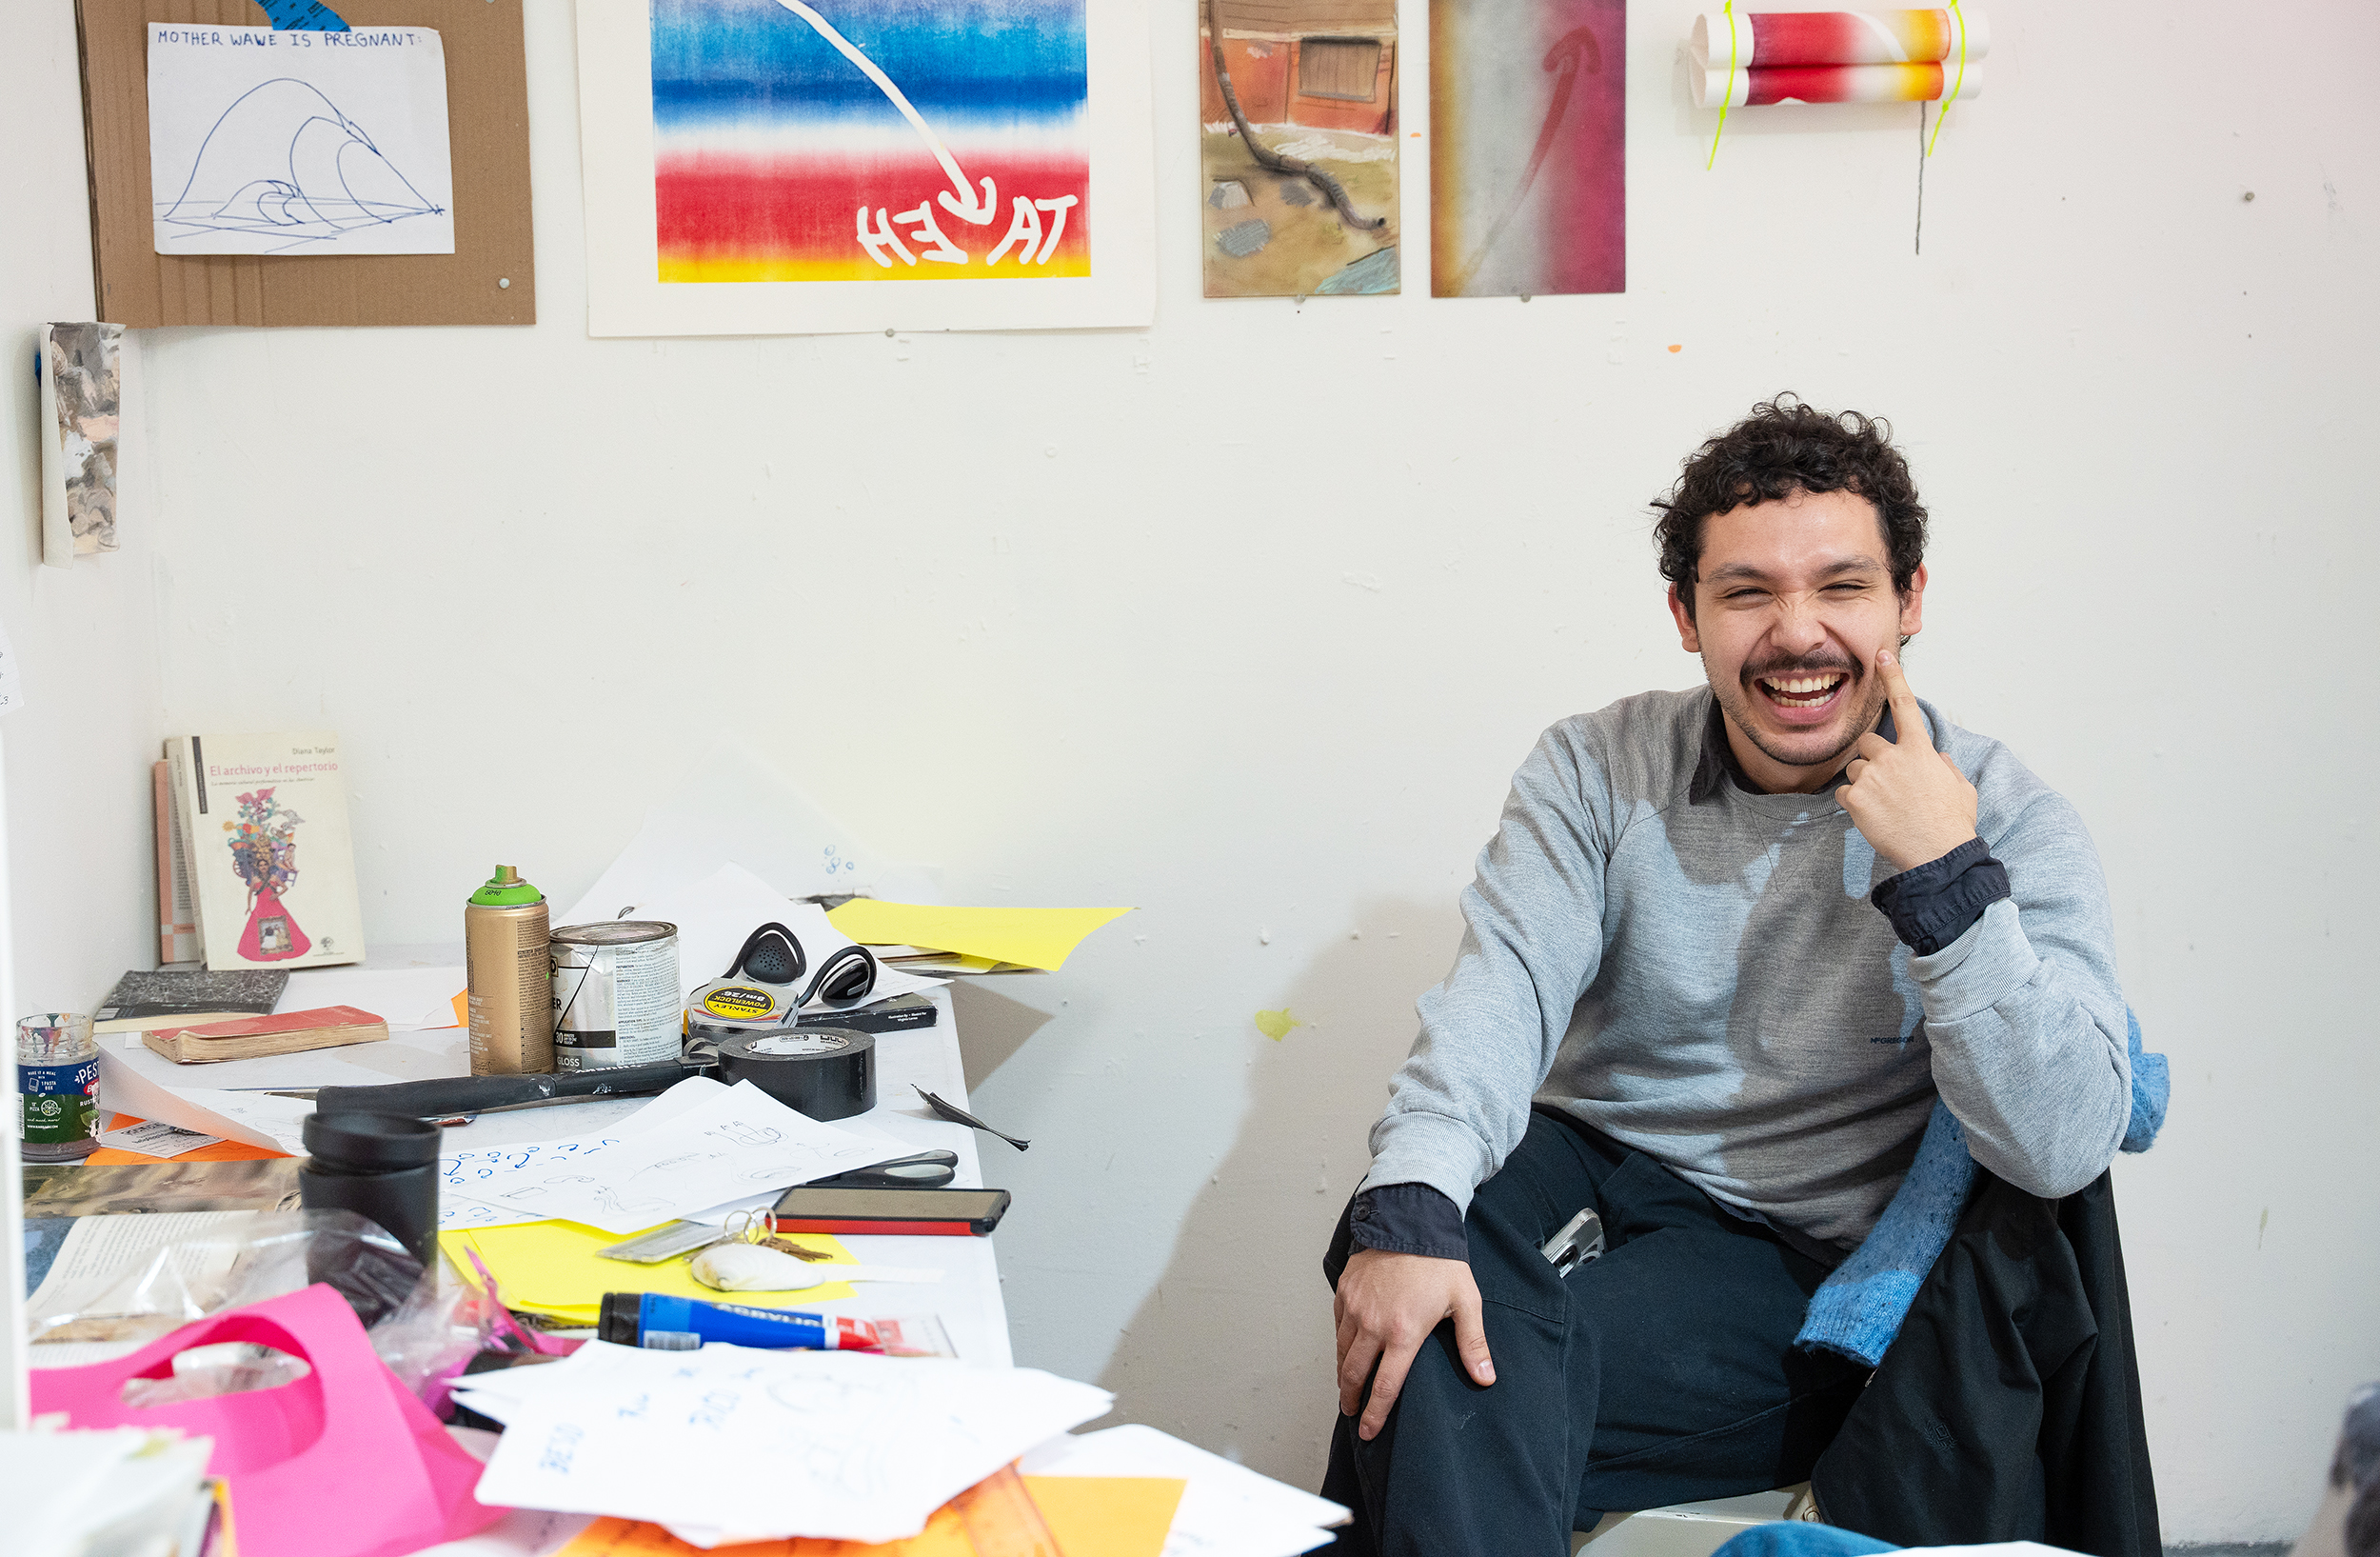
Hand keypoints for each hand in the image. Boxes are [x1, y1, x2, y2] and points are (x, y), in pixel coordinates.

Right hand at [1334, 1247, 1493, 1440]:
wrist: (1410, 1220)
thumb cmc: (1439, 1262)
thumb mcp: (1465, 1302)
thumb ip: (1472, 1343)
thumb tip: (1485, 1378)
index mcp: (1403, 1333)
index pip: (1385, 1386)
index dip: (1375, 1414)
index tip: (1369, 1430)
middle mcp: (1373, 1325)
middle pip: (1355, 1375)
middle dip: (1351, 1400)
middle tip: (1352, 1413)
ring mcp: (1355, 1308)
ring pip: (1342, 1352)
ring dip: (1343, 1374)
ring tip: (1346, 1387)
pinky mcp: (1344, 1292)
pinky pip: (1337, 1326)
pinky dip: (1340, 1343)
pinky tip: (1346, 1349)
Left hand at [1835, 648, 1978, 872]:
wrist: (1936, 854)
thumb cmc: (1952, 822)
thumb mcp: (1960, 787)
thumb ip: (1945, 767)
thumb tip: (1938, 758)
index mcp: (1920, 750)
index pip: (1905, 705)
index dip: (1893, 677)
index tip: (1882, 655)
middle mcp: (1893, 757)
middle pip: (1868, 743)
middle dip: (1873, 759)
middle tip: (1888, 783)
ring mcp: (1872, 776)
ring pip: (1855, 768)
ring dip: (1864, 782)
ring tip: (1885, 805)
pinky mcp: (1855, 798)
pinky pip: (1845, 792)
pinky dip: (1855, 804)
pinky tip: (1874, 817)